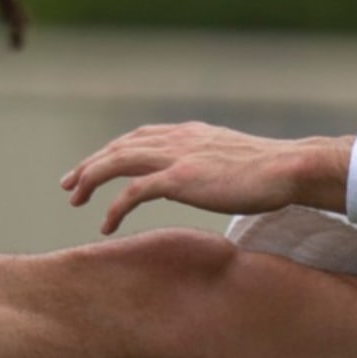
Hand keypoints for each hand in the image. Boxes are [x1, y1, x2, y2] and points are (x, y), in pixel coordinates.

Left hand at [60, 121, 351, 233]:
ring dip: (92, 179)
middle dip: (91, 164)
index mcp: (189, 133)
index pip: (139, 136)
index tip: (95, 165)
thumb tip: (203, 178)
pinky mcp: (180, 178)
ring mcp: (177, 156)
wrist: (287, 169)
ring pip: (118, 162)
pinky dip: (114, 207)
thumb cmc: (269, 171)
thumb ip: (209, 163)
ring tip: (75, 200)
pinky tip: (105, 224)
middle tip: (69, 184)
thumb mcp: (231, 159)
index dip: (113, 150)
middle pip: (120, 146)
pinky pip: (133, 193)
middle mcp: (178, 139)